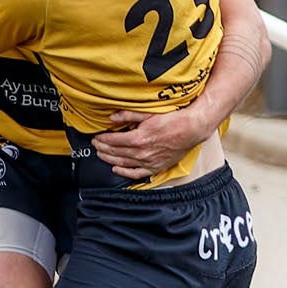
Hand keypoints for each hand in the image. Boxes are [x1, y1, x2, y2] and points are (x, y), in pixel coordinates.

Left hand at [92, 109, 212, 180]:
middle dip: (102, 148)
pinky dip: (124, 172)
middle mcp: (141, 152)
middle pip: (115, 152)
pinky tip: (116, 169)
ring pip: (122, 163)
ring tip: (101, 155)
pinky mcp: (156, 167)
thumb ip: (128, 115)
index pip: (113, 141)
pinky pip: (136, 174)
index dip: (102, 139)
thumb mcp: (148, 113)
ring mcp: (148, 162)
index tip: (96, 137)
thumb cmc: (172, 120)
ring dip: (109, 159)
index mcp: (138, 138)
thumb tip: (112, 117)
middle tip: (95, 145)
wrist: (191, 129)